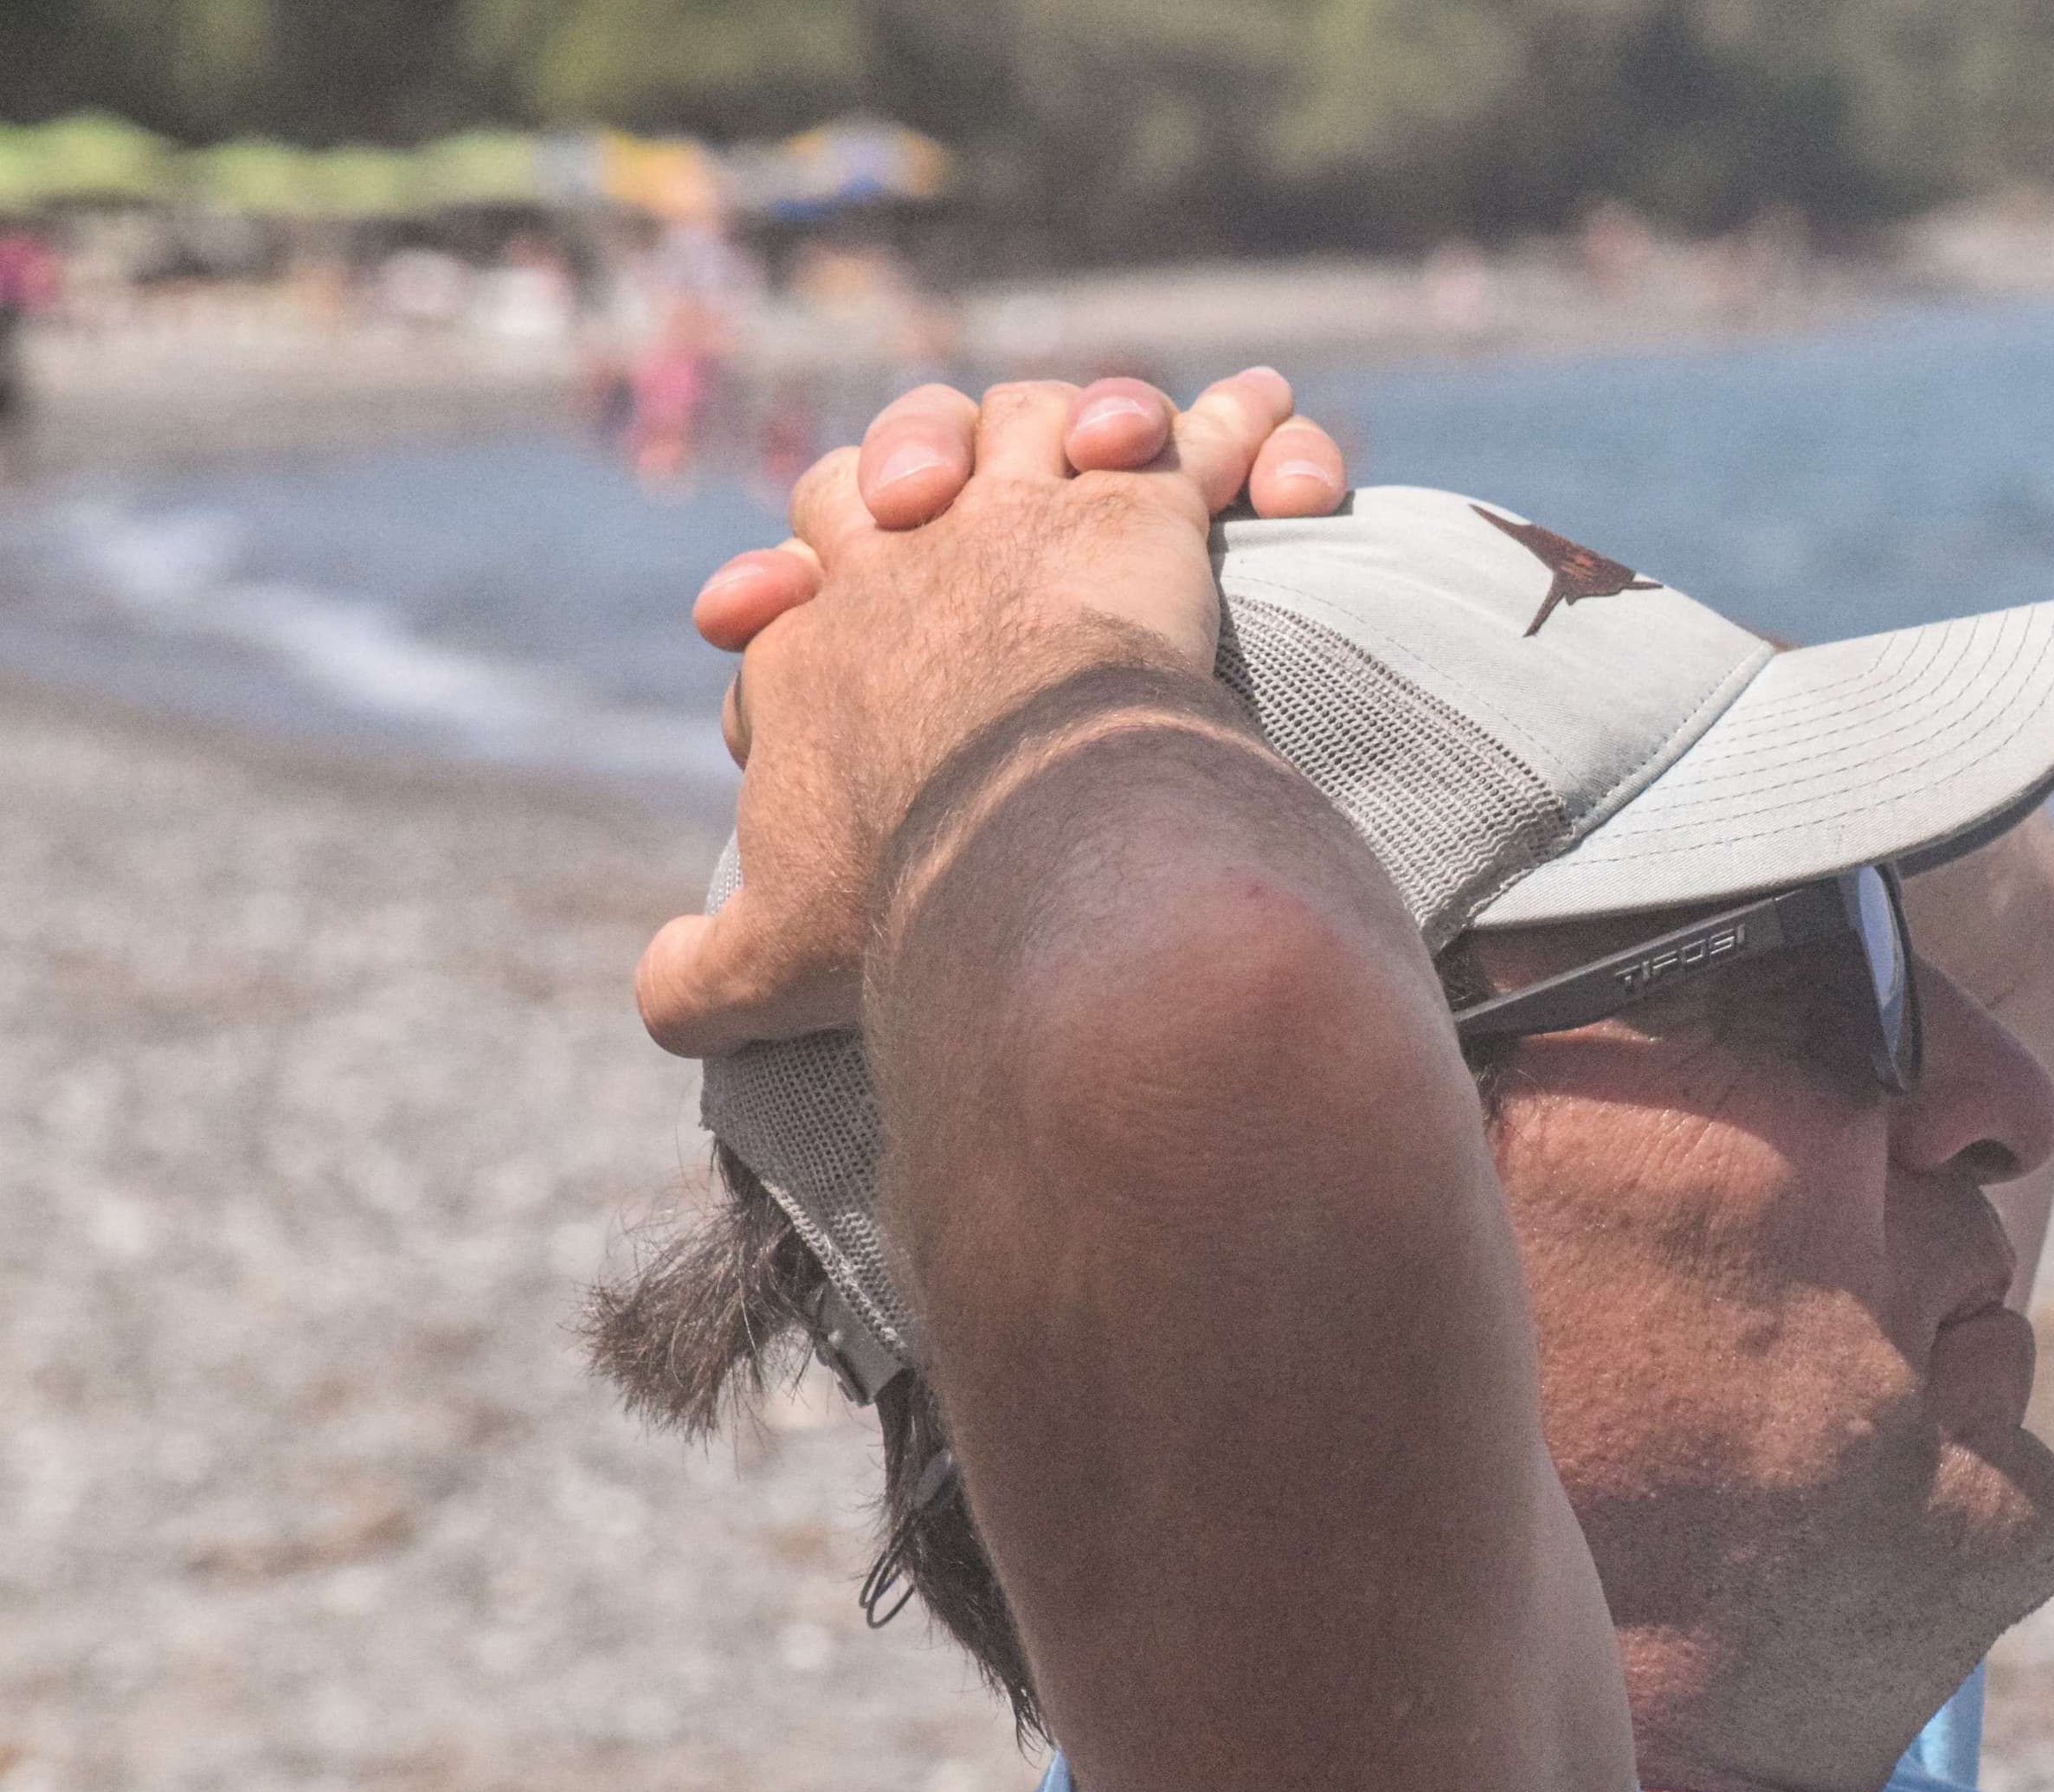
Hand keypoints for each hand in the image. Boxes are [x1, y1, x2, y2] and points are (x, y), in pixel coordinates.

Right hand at [635, 370, 1336, 1056]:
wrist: (1026, 837)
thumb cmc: (904, 895)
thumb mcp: (769, 965)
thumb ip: (699, 976)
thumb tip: (658, 995)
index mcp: (808, 651)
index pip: (794, 609)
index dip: (797, 622)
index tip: (808, 652)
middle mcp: (900, 562)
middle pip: (878, 474)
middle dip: (895, 472)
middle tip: (920, 507)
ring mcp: (1018, 525)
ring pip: (1022, 424)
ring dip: (1055, 426)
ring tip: (1104, 446)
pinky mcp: (1135, 518)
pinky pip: (1192, 445)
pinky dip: (1233, 428)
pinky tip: (1269, 408)